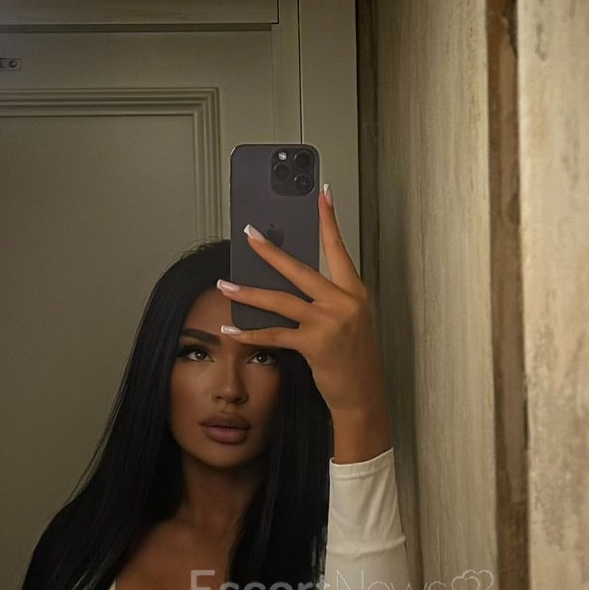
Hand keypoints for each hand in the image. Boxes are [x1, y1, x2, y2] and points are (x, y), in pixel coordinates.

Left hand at [216, 188, 387, 418]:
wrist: (363, 395)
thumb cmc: (355, 360)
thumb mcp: (351, 322)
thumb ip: (330, 299)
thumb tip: (294, 283)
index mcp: (355, 292)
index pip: (339, 249)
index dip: (329, 221)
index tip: (322, 194)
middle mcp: (343, 302)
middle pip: (300, 269)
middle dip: (270, 250)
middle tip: (249, 234)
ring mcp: (329, 322)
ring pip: (281, 300)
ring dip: (249, 291)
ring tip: (225, 284)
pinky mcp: (314, 344)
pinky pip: (274, 335)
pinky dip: (250, 333)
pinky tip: (232, 329)